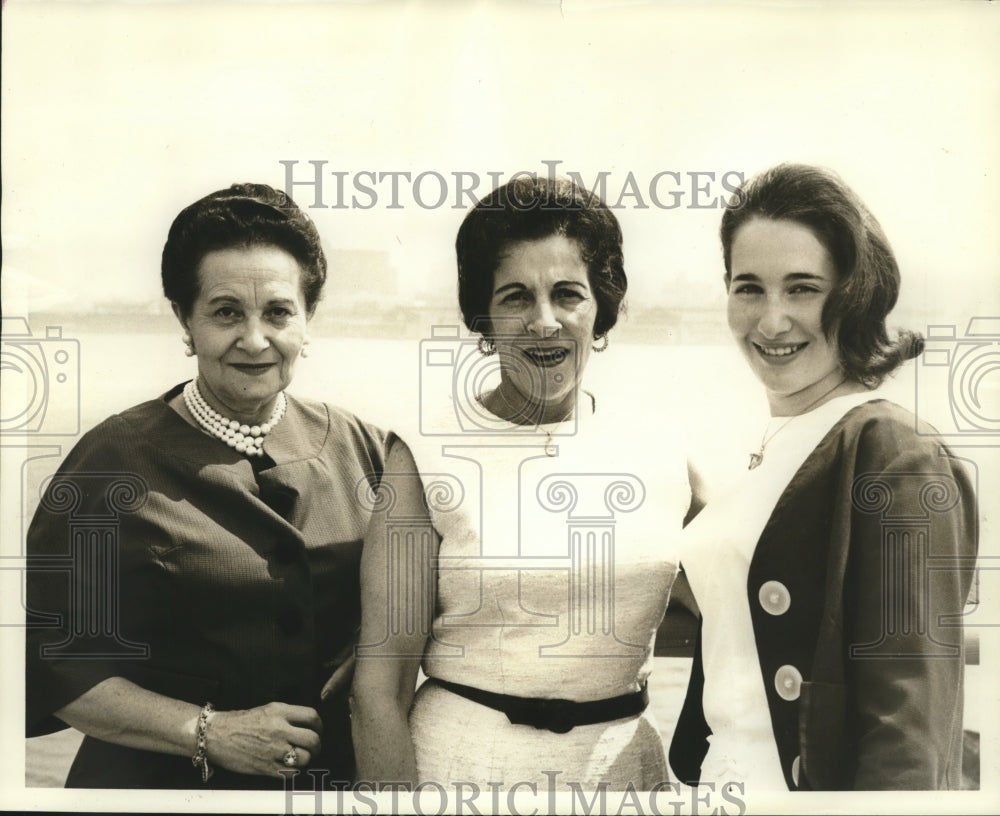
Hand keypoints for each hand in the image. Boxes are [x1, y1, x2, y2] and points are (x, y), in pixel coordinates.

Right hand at [206, 702, 322, 776]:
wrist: (216, 735)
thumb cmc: (241, 722)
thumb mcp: (267, 709)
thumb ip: (288, 715)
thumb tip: (308, 724)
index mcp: (280, 712)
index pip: (312, 716)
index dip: (319, 726)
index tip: (317, 731)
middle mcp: (279, 729)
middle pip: (313, 739)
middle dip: (317, 746)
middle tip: (313, 748)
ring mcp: (272, 749)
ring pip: (304, 758)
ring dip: (306, 760)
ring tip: (301, 758)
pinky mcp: (265, 766)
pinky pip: (290, 773)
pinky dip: (293, 771)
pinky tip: (288, 766)